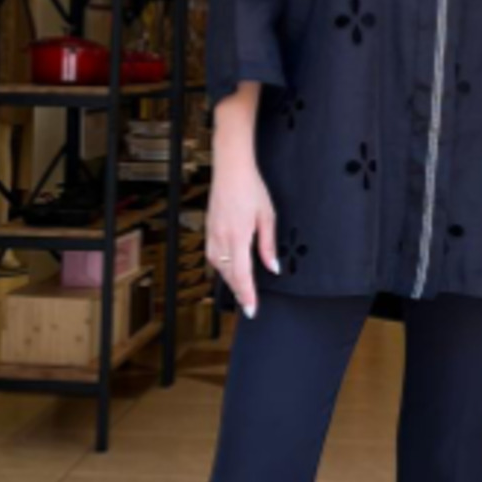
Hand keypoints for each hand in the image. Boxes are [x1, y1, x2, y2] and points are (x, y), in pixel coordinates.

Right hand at [206, 155, 278, 318]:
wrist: (231, 171)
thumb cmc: (251, 189)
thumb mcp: (267, 217)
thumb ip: (268, 245)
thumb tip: (273, 267)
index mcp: (238, 236)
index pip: (241, 275)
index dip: (246, 295)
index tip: (250, 310)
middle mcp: (221, 239)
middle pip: (229, 275)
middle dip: (239, 292)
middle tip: (249, 306)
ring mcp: (212, 235)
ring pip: (219, 268)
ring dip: (231, 281)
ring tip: (242, 292)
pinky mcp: (208, 231)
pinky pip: (213, 257)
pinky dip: (222, 268)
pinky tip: (230, 270)